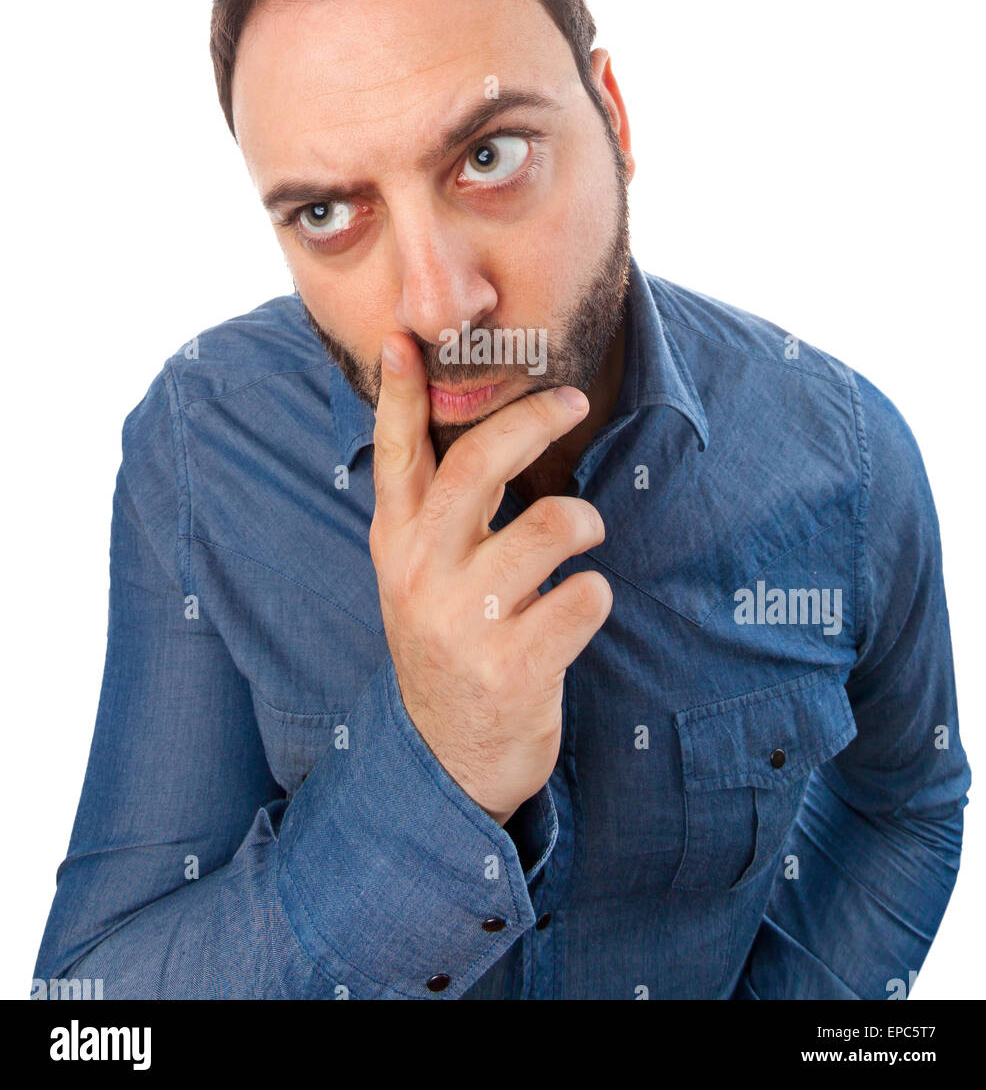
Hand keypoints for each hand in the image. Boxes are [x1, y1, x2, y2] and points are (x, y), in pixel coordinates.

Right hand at [369, 332, 611, 824]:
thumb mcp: (417, 574)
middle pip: (480, 461)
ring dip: (584, 522)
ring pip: (552, 525)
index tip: (406, 339)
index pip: (396, 451)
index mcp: (395, 542)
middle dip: (535, 417)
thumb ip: (430, 509)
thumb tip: (458, 424)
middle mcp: (418, 572)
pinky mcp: (511, 667)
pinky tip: (575, 612)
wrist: (448, 759)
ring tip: (581, 538)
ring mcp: (462, 621)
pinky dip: (595, 596)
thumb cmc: (448, 642)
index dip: (401, 392)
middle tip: (572, 398)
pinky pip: (585, 596)